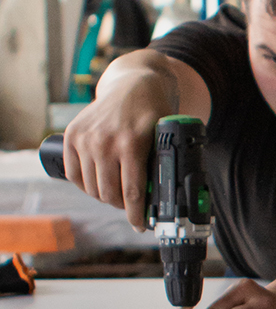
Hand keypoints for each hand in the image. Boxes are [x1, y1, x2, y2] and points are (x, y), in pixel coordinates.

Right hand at [62, 60, 176, 229]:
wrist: (133, 82)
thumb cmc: (155, 111)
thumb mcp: (166, 134)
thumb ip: (165, 160)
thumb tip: (171, 197)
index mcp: (133, 142)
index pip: (133, 191)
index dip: (136, 214)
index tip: (140, 226)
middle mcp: (106, 141)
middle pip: (110, 194)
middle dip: (122, 206)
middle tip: (131, 206)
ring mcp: (86, 139)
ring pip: (91, 188)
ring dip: (104, 196)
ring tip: (117, 194)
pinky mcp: (71, 136)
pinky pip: (74, 174)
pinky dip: (85, 185)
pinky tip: (98, 185)